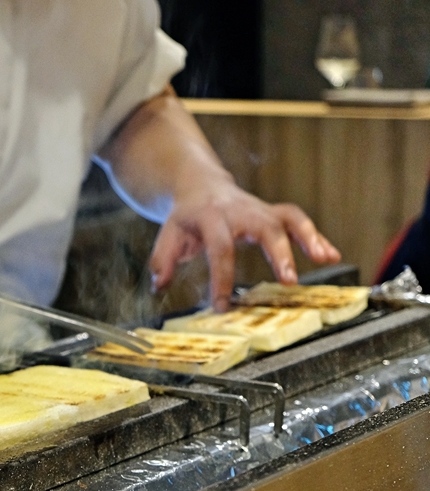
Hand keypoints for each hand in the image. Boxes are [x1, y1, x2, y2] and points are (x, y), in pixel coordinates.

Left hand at [149, 177, 340, 311]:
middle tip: (289, 280)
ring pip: (289, 218)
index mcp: (212, 217)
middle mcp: (241, 210)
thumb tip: (158, 286)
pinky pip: (297, 221)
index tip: (222, 304)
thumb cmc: (187, 216)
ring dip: (309, 237)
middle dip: (279, 253)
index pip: (220, 247)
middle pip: (265, 227)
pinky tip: (331, 254)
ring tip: (325, 258)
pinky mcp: (273, 213)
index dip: (221, 276)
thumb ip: (163, 259)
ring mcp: (261, 210)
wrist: (200, 186)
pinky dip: (316, 236)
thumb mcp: (169, 234)